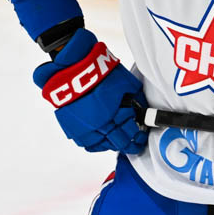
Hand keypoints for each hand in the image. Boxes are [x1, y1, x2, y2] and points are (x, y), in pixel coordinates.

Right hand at [32, 29, 146, 154]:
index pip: (128, 135)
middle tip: (134, 144)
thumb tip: (143, 110)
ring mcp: (82, 127)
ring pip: (99, 146)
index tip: (141, 138)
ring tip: (117, 142)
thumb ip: (135, 100)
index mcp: (111, 116)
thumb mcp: (127, 85)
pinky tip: (101, 141)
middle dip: (127, 144)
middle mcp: (96, 126)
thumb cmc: (102, 73)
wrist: (73, 68)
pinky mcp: (70, 125)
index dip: (137, 138)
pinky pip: (84, 142)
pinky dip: (94, 144)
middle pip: (115, 143)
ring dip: (110, 145)